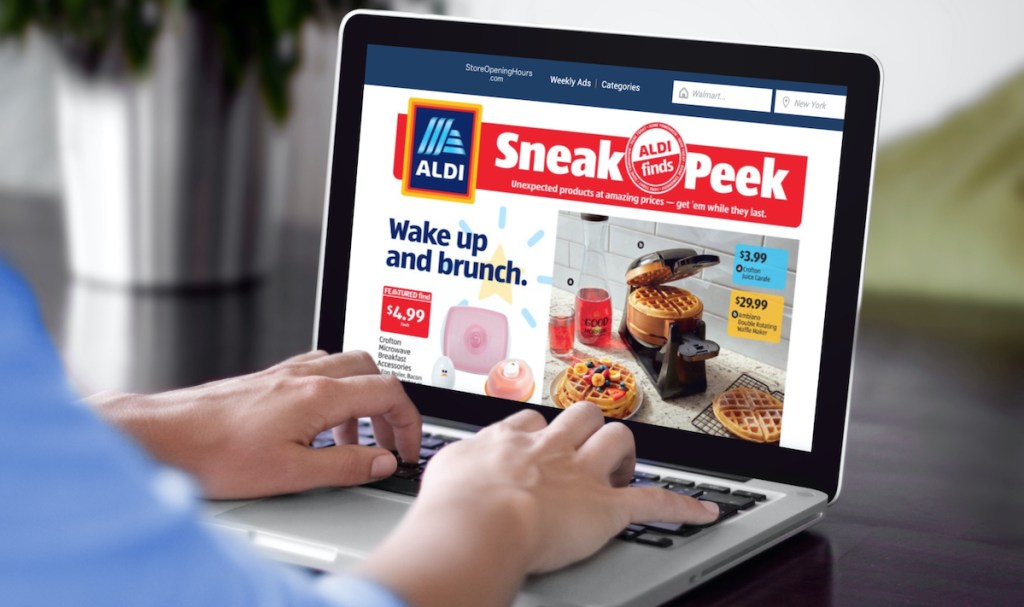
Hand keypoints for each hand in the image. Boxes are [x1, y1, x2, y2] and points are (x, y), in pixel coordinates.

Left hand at [89, 351, 421, 498]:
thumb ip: (346, 466)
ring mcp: (284, 373)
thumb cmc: (216, 454)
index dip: (409, 422)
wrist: (165, 436)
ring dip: (361, 397)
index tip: (408, 448)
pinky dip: (333, 391)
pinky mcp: (267, 379)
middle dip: (389, 404)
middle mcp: (305, 375)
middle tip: (387, 439)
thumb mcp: (292, 474)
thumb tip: (382, 462)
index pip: (388, 392)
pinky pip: (316, 370)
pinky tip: (317, 422)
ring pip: (343, 365)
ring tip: (352, 438)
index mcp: (319, 395)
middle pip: (372, 368)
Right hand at [359, 401, 718, 606]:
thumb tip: (444, 477)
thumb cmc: (451, 506)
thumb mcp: (440, 475)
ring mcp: (579, 473)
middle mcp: (547, 449)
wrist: (475, 523)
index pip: (529, 423)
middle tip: (584, 447)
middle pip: (579, 416)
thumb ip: (451, 469)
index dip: (537, 434)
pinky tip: (705, 509)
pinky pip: (654, 501)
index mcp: (508, 442)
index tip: (537, 443)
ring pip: (616, 439)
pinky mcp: (606, 506)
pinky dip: (683, 505)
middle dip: (586, 427)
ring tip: (623, 466)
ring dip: (622, 452)